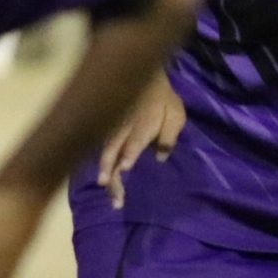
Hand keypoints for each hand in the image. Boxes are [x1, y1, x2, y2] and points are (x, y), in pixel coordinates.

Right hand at [97, 76, 185, 207]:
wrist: (142, 78)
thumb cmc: (162, 99)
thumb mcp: (175, 114)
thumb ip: (168, 136)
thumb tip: (160, 158)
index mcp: (142, 125)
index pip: (133, 142)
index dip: (128, 154)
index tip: (124, 168)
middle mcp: (124, 130)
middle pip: (114, 154)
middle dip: (113, 175)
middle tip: (116, 199)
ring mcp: (114, 132)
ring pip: (105, 155)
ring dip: (105, 174)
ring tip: (107, 192)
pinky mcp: (108, 134)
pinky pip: (102, 152)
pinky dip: (103, 166)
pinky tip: (104, 181)